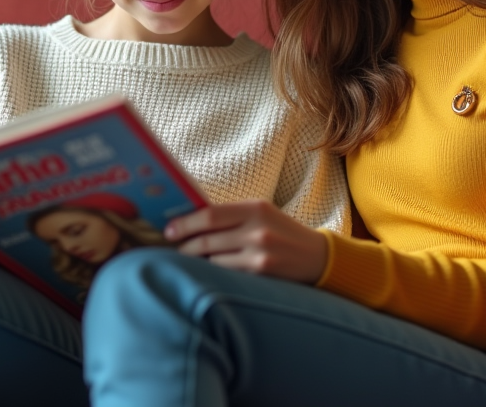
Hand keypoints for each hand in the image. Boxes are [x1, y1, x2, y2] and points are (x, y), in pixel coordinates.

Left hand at [164, 200, 328, 283]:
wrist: (316, 257)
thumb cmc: (281, 232)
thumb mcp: (261, 214)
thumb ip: (231, 216)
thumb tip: (189, 222)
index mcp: (255, 208)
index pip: (209, 215)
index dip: (184, 223)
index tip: (168, 230)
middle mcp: (258, 230)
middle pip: (207, 239)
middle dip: (185, 247)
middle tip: (173, 250)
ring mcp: (260, 255)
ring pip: (213, 261)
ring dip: (197, 263)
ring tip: (190, 262)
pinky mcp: (262, 276)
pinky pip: (226, 276)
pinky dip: (214, 275)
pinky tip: (209, 275)